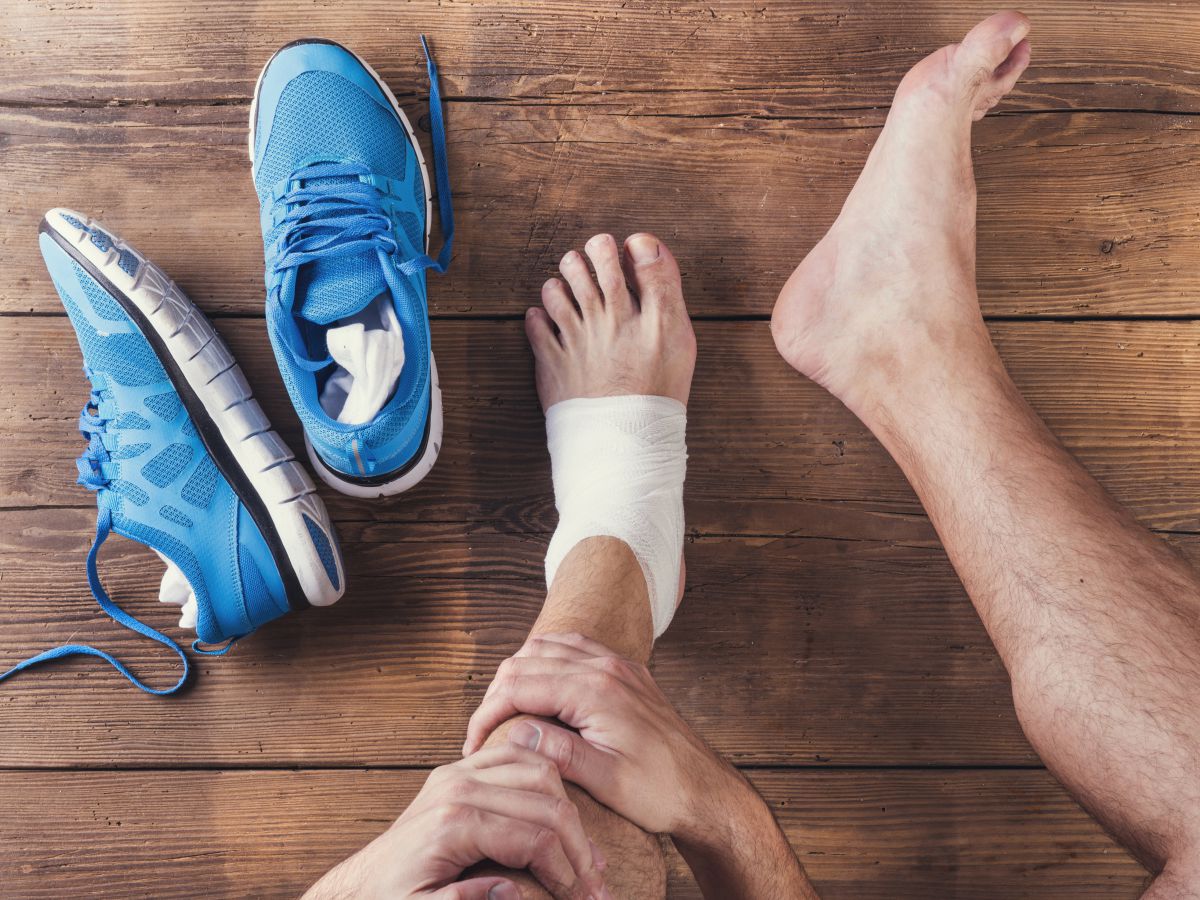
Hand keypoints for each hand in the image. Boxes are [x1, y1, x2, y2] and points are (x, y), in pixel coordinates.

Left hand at [302, 744, 607, 899]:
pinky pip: (520, 758)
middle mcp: (459, 786)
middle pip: (547, 801)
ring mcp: (460, 771)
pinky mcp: (462, 768)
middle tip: (595, 884)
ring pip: (540, 771)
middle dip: (578, 846)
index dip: (567, 872)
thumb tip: (512, 892)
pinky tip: (559, 817)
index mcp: (453, 822)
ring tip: (582, 856)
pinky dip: (548, 782)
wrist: (362, 885)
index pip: (535, 836)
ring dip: (569, 812)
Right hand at [462, 632, 747, 843]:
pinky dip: (545, 662)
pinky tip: (539, 689)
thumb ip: (560, 752)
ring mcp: (617, 665)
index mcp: (596, 691)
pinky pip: (573, 649)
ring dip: (519, 674)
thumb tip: (516, 730)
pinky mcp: (625, 672)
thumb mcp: (606, 781)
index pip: (519, 685)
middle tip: (482, 733)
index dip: (486, 713)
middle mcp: (606, 667)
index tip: (473, 745)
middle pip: (526, 660)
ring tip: (504, 713)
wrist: (705, 790)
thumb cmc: (660, 792)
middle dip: (496, 694)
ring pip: (547, 647)